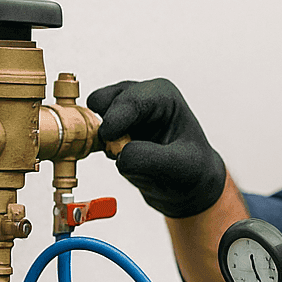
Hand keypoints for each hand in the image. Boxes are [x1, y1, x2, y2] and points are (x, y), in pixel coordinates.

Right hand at [86, 78, 226, 217]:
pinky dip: (93, 145)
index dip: (115, 118)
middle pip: (103, 100)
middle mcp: (140, 98)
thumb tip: (120, 155)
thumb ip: (150, 158)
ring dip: (99, 137)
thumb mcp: (180, 166)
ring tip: (121, 153)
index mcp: (162, 96)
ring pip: (91, 116)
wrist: (188, 186)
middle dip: (104, 124)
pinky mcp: (111, 130)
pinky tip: (115, 157)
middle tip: (115, 148)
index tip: (108, 137)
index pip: (131, 98)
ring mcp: (123, 113)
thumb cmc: (193, 168)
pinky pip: (89, 134)